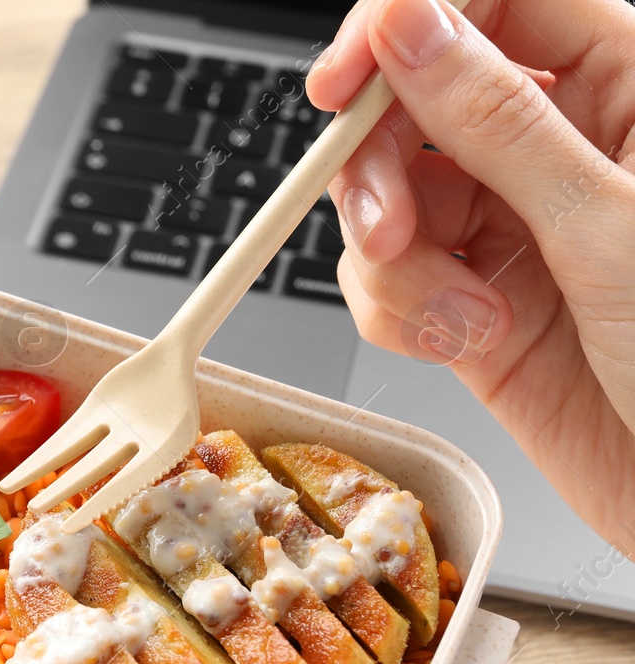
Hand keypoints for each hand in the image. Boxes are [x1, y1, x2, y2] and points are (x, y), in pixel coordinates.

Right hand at [308, 0, 634, 553]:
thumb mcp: (605, 226)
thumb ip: (497, 121)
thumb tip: (411, 28)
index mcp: (624, 85)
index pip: (493, 1)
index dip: (405, 23)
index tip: (344, 78)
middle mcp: (559, 146)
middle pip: (416, 98)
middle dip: (382, 165)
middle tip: (387, 225)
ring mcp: (510, 223)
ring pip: (389, 194)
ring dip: (395, 261)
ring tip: (454, 315)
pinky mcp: (470, 298)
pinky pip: (386, 277)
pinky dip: (399, 311)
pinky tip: (458, 342)